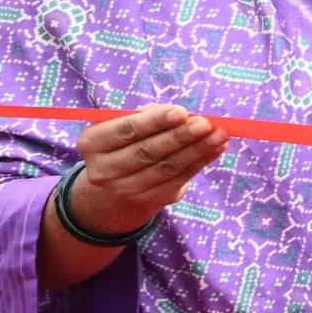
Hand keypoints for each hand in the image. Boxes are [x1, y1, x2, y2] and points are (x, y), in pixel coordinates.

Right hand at [68, 104, 229, 238]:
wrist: (114, 187)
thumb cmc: (124, 143)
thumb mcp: (123, 125)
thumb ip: (149, 116)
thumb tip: (185, 115)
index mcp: (92, 143)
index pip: (125, 131)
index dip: (154, 122)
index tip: (182, 112)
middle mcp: (104, 170)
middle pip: (146, 152)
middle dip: (179, 137)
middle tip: (205, 123)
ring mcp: (127, 190)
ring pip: (166, 168)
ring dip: (197, 150)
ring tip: (219, 135)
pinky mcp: (150, 200)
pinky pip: (179, 179)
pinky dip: (201, 162)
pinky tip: (217, 148)